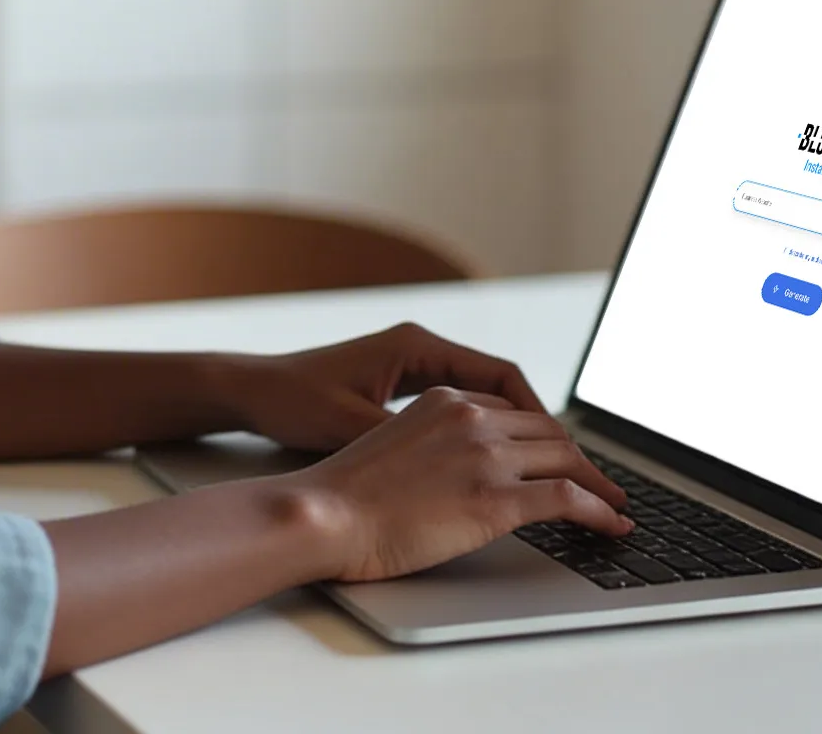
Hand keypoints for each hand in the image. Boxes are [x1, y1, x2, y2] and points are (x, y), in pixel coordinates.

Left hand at [214, 321, 549, 452]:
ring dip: (514, 433)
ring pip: (485, 399)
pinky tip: (493, 471)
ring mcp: (412, 368)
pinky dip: (484, 436)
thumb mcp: (353, 422)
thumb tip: (459, 464)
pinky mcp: (400, 389)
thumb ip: (407, 438)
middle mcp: (421, 350)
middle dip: (538, 427)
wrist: (252, 390)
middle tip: (569, 470)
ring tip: (543, 475)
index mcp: (418, 346)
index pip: (503, 375)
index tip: (565, 452)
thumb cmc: (295, 400)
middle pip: (503, 386)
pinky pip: (460, 411)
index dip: (539, 415)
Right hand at [286, 387, 631, 582]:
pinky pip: (569, 498)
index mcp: (443, 399)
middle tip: (601, 484)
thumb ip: (430, 442)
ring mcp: (486, 455)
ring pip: (567, 459)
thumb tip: (455, 470)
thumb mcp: (386, 442)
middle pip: (548, 432)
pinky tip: (613, 526)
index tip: (559, 456)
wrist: (323, 514)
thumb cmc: (342, 493)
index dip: (544, 437)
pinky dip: (601, 511)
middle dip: (580, 458)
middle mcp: (471, 417)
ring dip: (601, 486)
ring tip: (617, 506)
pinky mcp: (497, 498)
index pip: (513, 411)